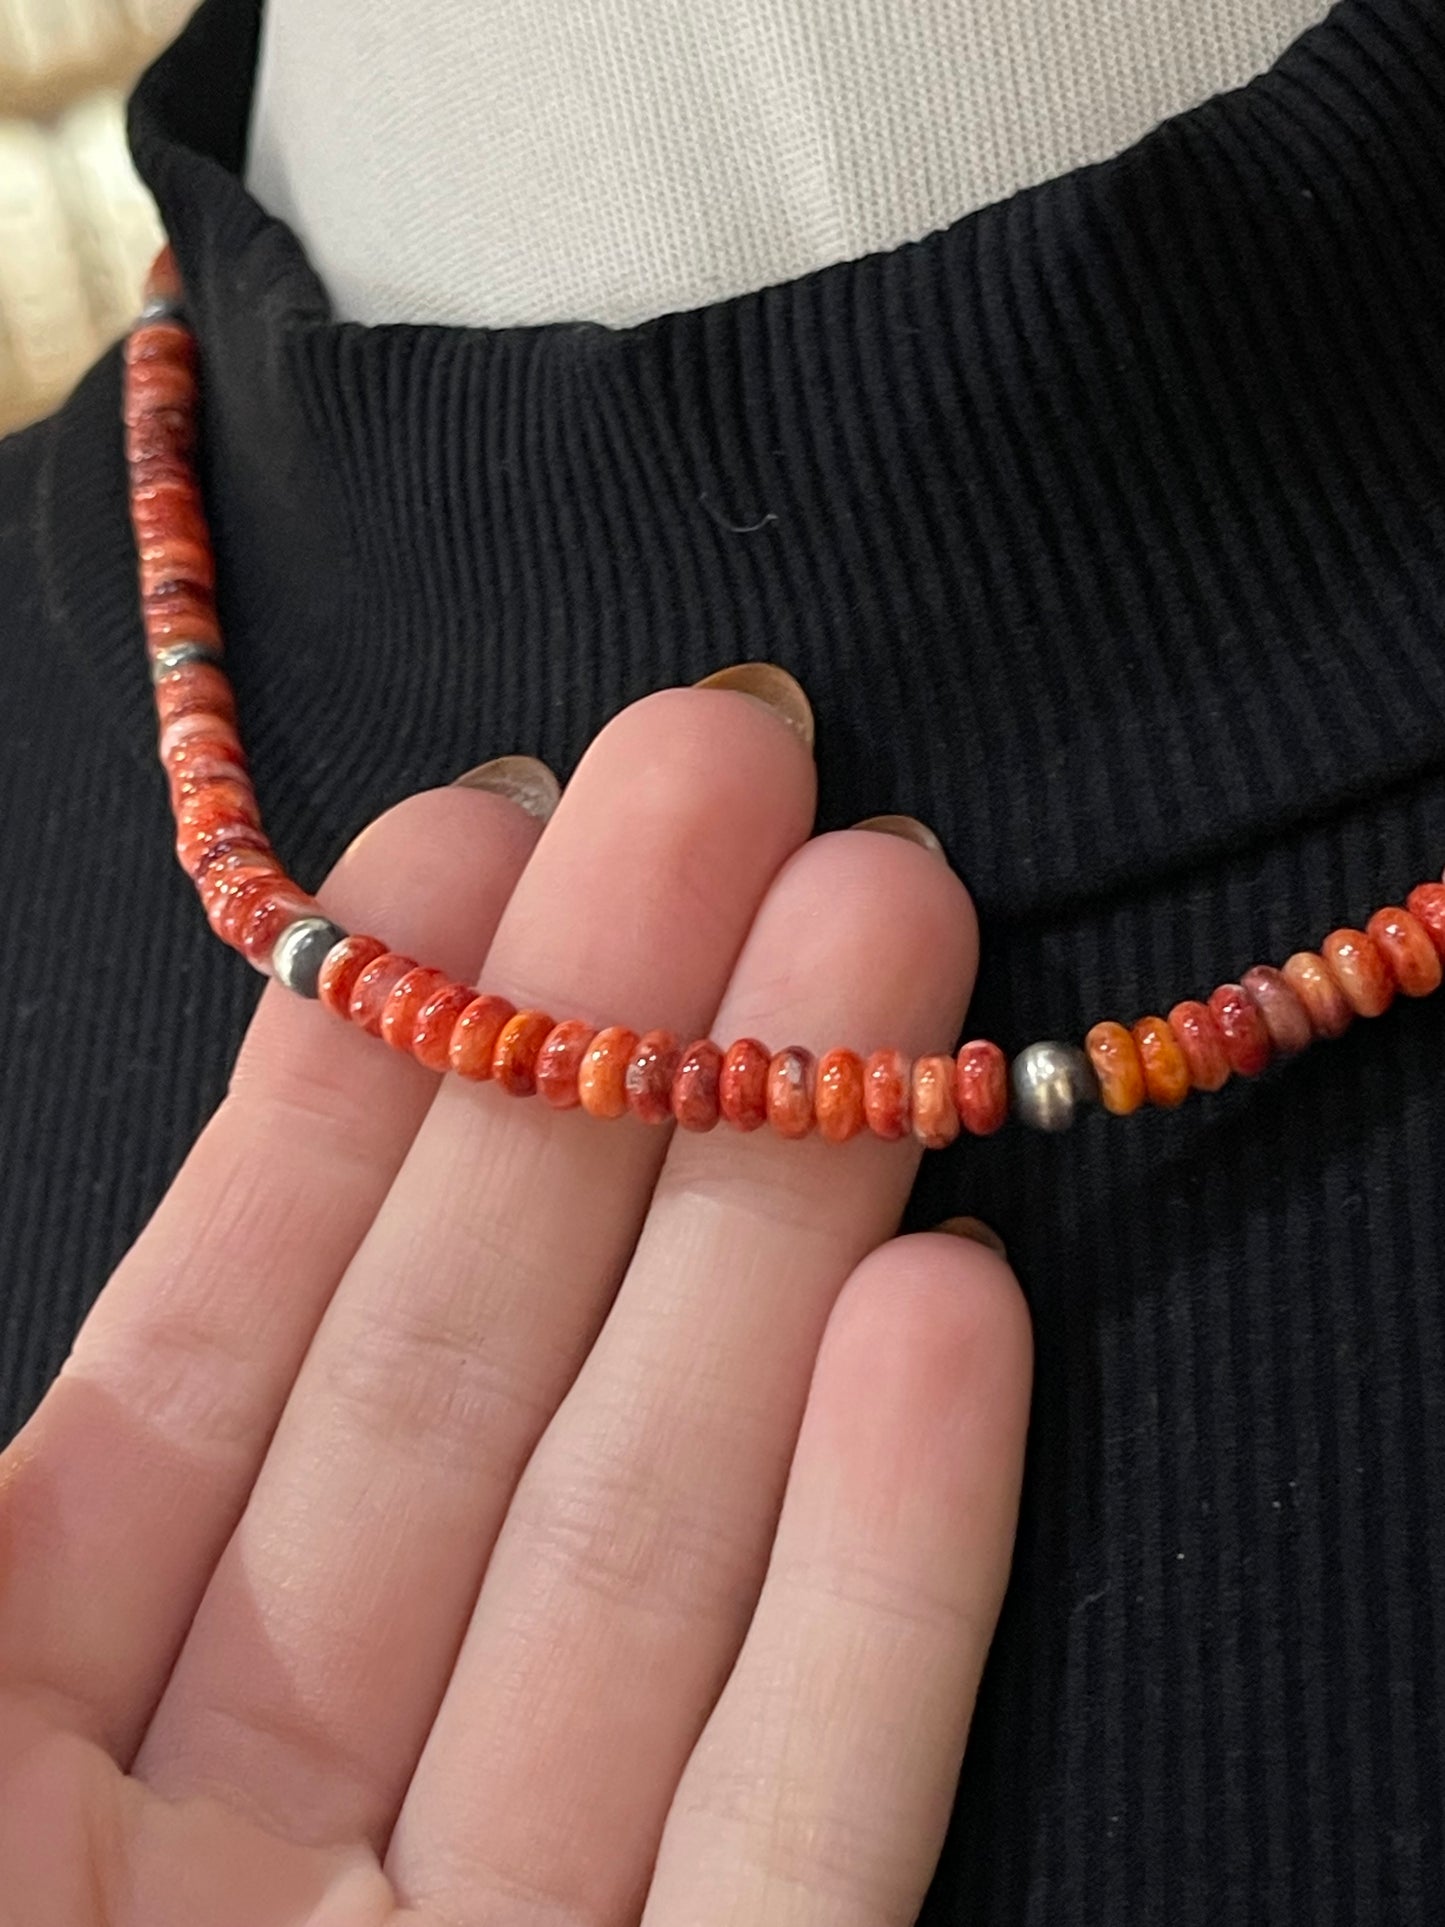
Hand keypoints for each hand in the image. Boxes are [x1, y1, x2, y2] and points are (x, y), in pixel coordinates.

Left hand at [0, 679, 1030, 1926]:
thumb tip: (100, 1232)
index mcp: (39, 1726)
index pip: (232, 1349)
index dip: (365, 1080)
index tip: (477, 835)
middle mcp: (289, 1807)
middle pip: (490, 1397)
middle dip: (617, 1071)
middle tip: (740, 791)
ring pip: (667, 1554)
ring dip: (788, 1237)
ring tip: (888, 942)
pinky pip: (803, 1823)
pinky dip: (891, 1578)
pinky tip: (953, 1307)